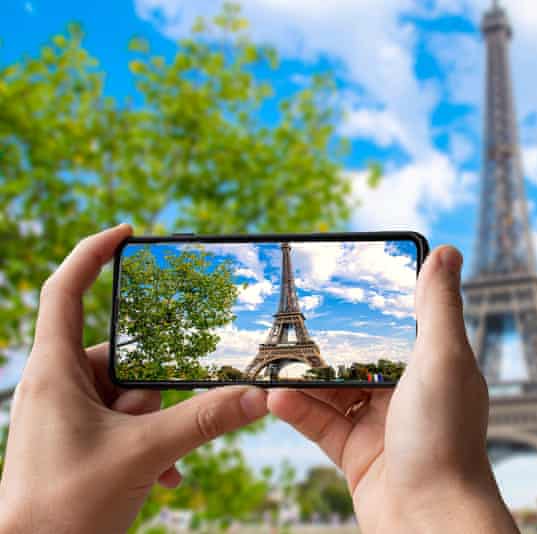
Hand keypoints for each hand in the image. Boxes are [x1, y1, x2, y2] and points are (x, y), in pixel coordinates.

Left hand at [0, 225, 268, 533]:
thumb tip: (258, 395)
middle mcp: (58, 386)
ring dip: (157, 425)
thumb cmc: (60, 510)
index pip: (66, 291)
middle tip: (165, 419)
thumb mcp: (141, 456)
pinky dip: (149, 445)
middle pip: (120, 355)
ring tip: (161, 460)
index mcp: (54, 372)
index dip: (93, 253)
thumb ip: (203, 421)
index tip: (130, 233)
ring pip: (129, 395)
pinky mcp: (79, 442)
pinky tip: (163, 476)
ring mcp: (68, 416)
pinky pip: (124, 425)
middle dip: (154, 388)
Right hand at [268, 246, 517, 532]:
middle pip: (362, 355)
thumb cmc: (445, 437)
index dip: (374, 302)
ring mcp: (382, 424)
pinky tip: (273, 396)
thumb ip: (438, 305)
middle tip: (287, 317)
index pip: (401, 322)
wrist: (428, 519)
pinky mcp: (356, 454)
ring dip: (304, 375)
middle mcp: (410, 393)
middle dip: (327, 339)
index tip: (341, 280)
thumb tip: (446, 250)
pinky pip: (320, 423)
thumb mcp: (443, 358)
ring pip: (335, 388)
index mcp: (435, 366)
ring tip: (267, 356)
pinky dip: (297, 409)